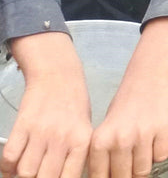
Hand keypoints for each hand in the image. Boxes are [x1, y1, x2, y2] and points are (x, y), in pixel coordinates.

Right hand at [0, 35, 91, 177]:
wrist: (58, 74)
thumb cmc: (74, 104)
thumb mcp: (85, 128)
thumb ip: (76, 155)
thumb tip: (67, 177)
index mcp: (82, 140)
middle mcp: (62, 137)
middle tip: (39, 174)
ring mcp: (41, 131)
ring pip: (25, 172)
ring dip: (23, 175)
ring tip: (27, 168)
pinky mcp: (22, 125)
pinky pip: (9, 158)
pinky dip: (8, 166)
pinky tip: (14, 162)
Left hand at [88, 17, 167, 177]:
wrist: (149, 75)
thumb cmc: (125, 103)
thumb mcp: (107, 128)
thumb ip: (105, 155)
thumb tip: (110, 177)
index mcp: (100, 141)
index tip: (116, 172)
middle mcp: (119, 140)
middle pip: (125, 177)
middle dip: (129, 173)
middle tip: (132, 162)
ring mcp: (143, 134)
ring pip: (144, 171)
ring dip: (145, 164)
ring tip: (144, 149)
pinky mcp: (163, 128)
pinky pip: (162, 156)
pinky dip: (160, 151)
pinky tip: (156, 138)